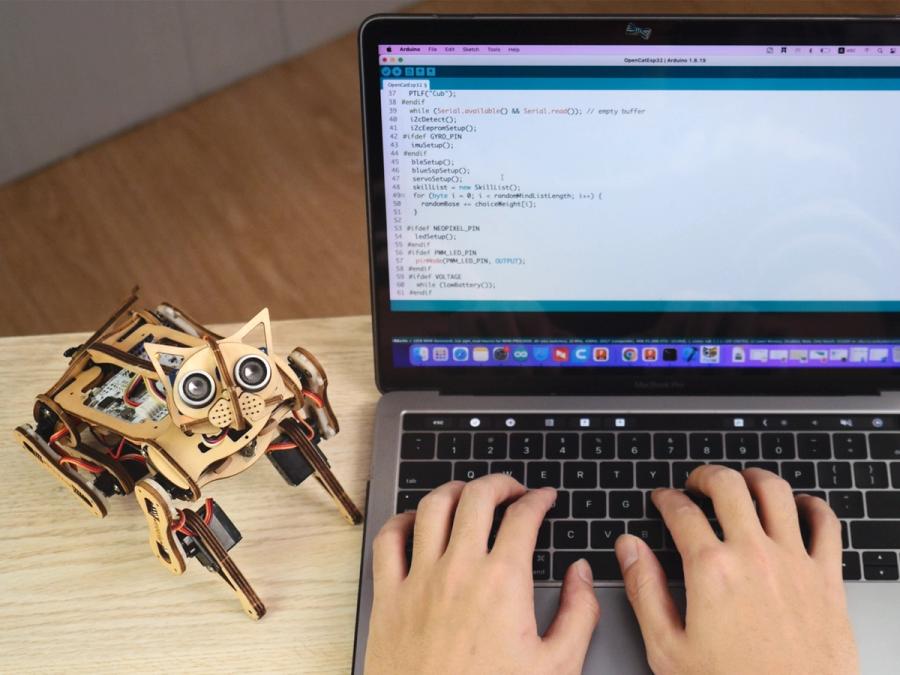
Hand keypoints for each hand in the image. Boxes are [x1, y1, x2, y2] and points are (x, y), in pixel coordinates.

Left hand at [365, 474, 599, 673]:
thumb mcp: (557, 667)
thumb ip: (578, 613)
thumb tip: (579, 574)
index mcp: (503, 582)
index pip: (523, 516)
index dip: (539, 499)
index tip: (544, 498)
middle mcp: (459, 570)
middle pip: (477, 497)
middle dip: (500, 483)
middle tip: (512, 489)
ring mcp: (419, 580)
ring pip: (432, 507)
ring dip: (454, 491)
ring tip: (469, 494)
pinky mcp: (389, 596)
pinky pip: (389, 540)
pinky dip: (402, 520)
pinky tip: (416, 521)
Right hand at [614, 465, 858, 673]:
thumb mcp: (669, 649)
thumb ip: (644, 590)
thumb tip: (628, 548)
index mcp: (711, 569)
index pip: (682, 511)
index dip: (666, 498)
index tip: (663, 499)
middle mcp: (754, 555)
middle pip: (728, 486)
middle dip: (706, 476)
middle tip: (697, 483)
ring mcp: (794, 563)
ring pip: (776, 492)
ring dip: (754, 478)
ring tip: (743, 481)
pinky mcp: (827, 579)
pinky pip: (826, 524)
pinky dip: (812, 505)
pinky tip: (800, 506)